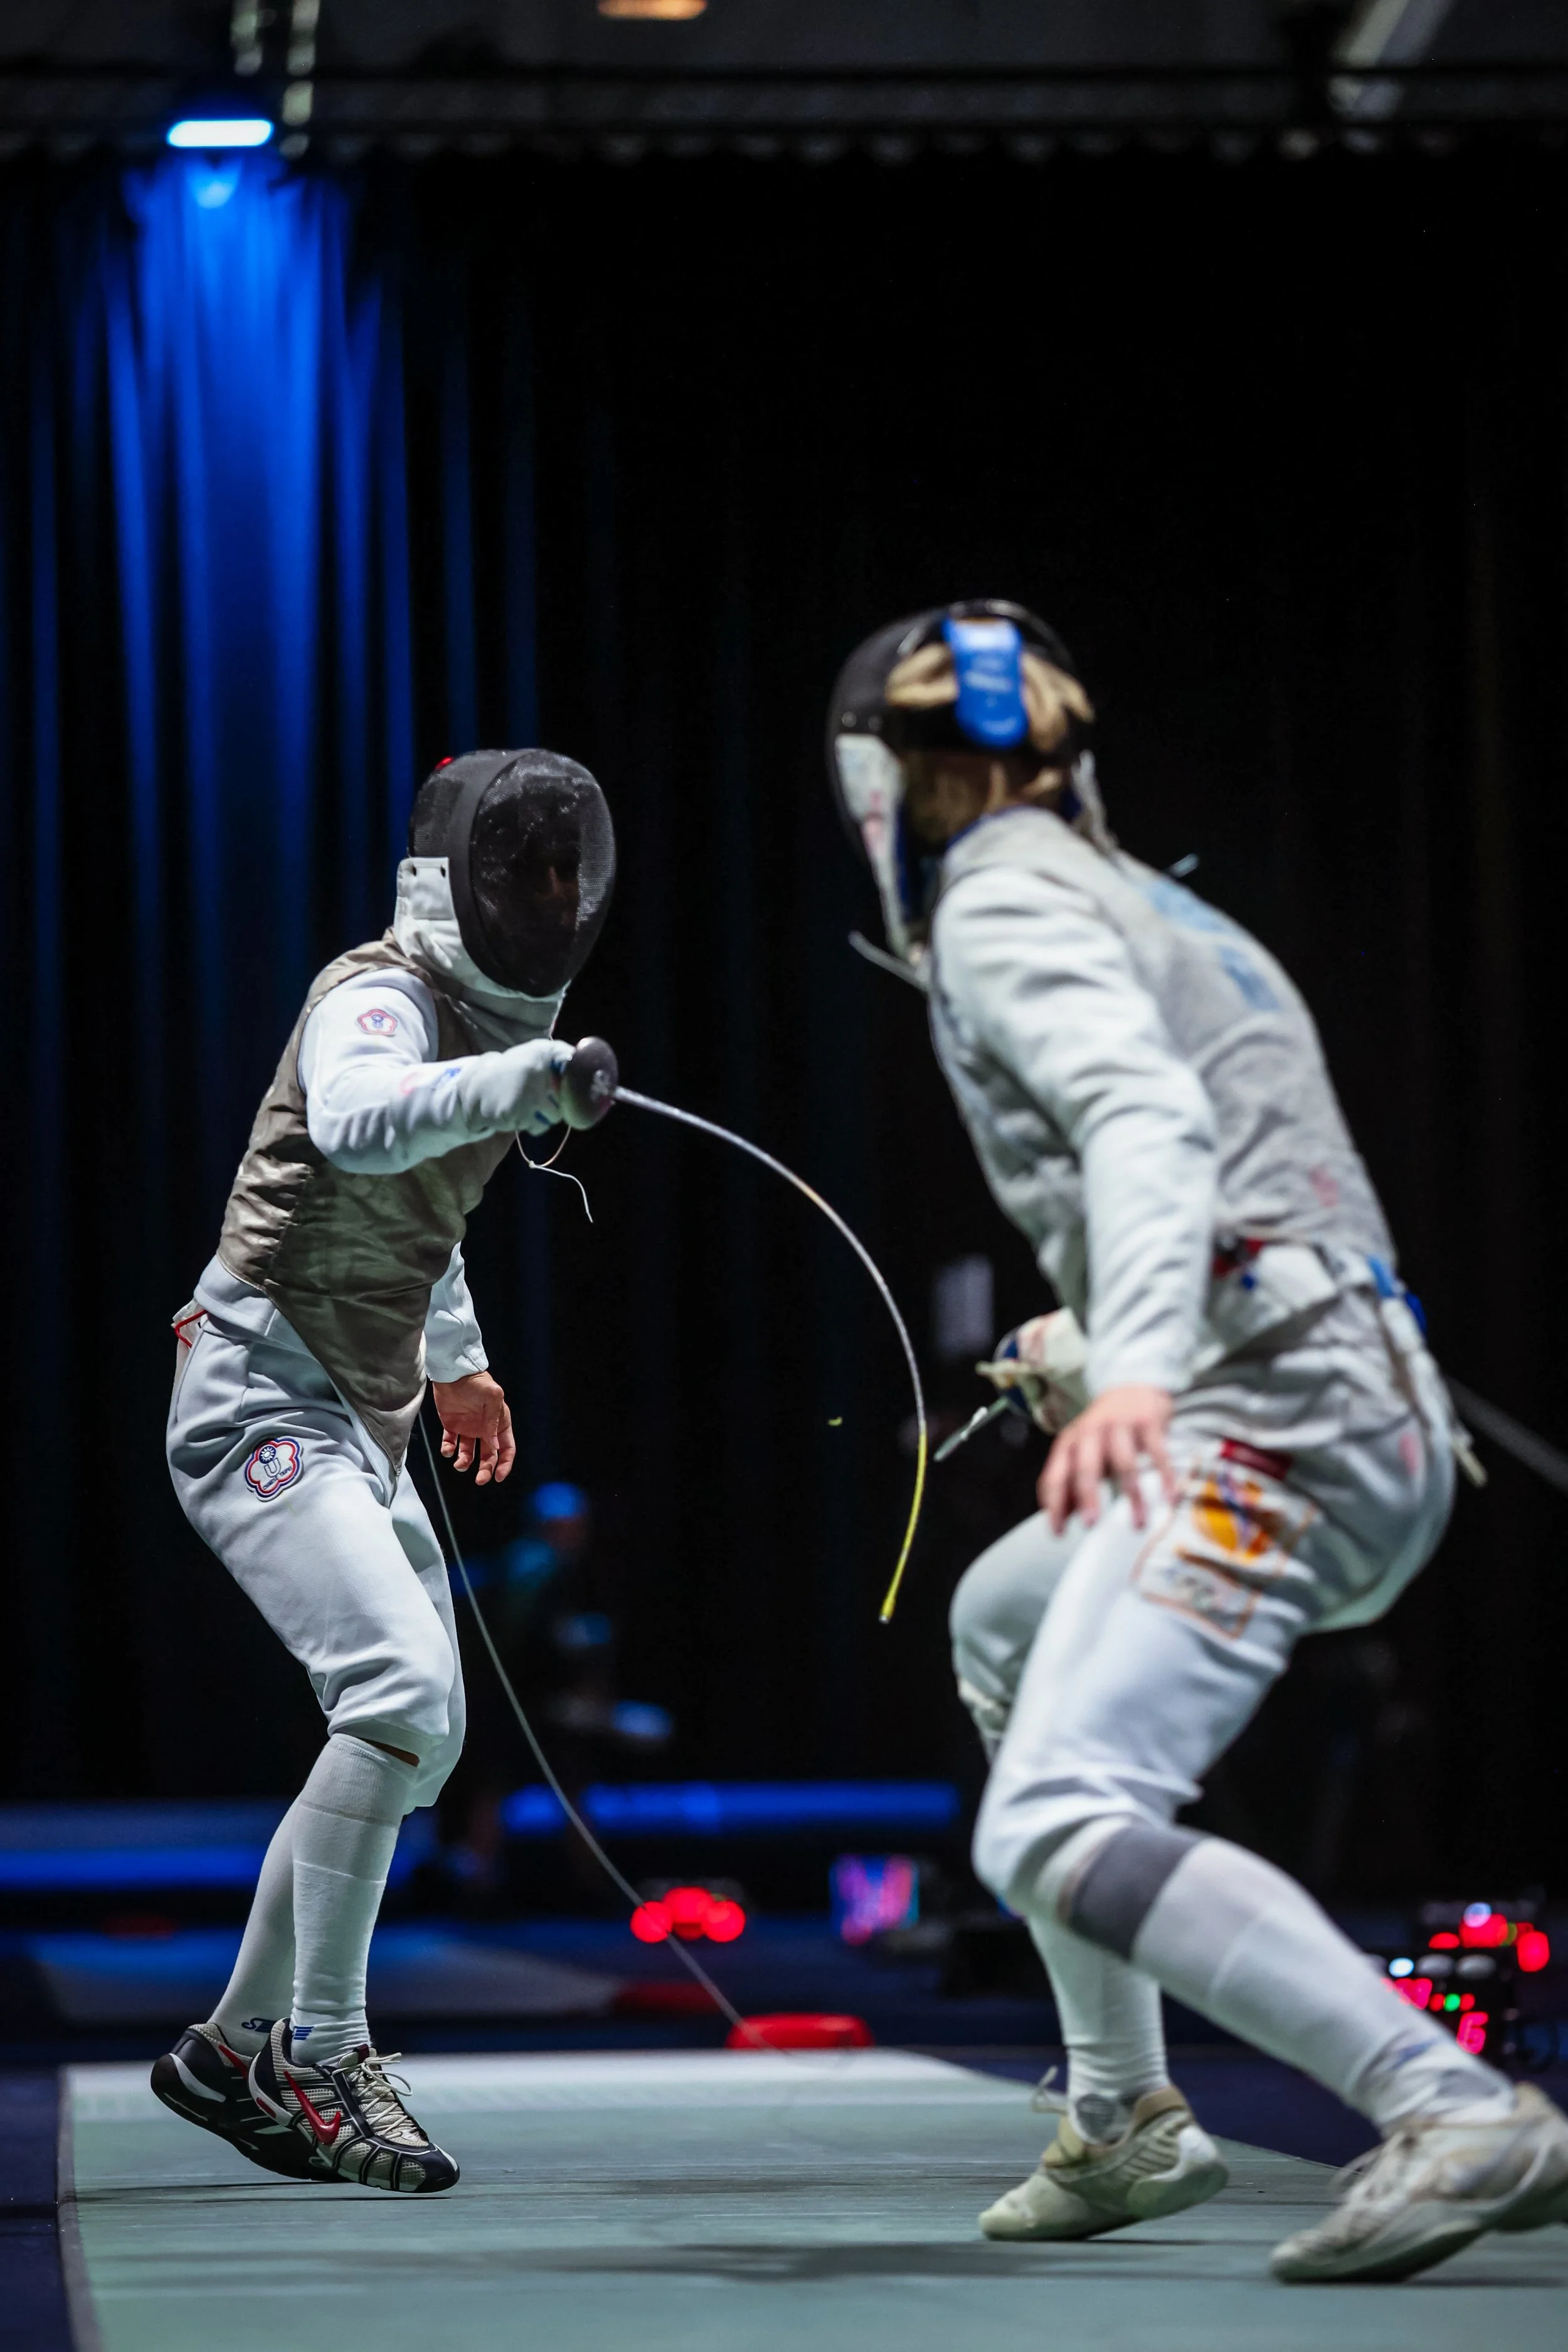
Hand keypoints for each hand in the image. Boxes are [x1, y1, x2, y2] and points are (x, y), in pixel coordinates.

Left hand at [432, 1370, 514, 1485]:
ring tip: (459, 1463)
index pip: (506, 1448)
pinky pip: (450, 1444)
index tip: (499, 1477)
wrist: (453, 1372)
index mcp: (500, 1422)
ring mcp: (468, 1428)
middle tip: (480, 1479)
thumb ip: (494, 1421)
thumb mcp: (493, 1396)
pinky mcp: (451, 1426)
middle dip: (486, 1469)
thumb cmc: (477, 1381)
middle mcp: (485, 1428)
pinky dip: (449, 1450)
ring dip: (465, 1462)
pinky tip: (448, 1450)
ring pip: (469, 1454)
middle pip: (489, 1455)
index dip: (505, 1464)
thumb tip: (493, 1445)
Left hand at [1039, 1384, 1176, 1535]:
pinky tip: (1169, 1498)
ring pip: (1124, 1463)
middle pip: (1085, 1466)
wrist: (1132, 1387)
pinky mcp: (1147, 1422)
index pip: (1055, 1476)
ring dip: (1132, 1496)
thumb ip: (1071, 1485)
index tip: (1058, 1533)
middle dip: (1087, 1496)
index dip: (1054, 1505)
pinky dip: (1164, 1477)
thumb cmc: (1104, 1432)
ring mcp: (1119, 1425)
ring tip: (1137, 1524)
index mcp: (1069, 1443)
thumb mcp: (1082, 1454)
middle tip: (1091, 1524)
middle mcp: (1090, 1432)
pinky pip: (1157, 1453)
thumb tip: (1062, 1520)